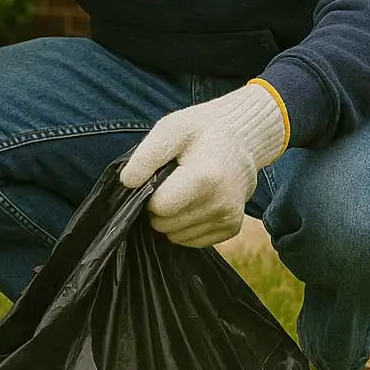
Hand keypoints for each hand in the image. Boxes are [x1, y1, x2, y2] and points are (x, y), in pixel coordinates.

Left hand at [119, 80, 290, 246]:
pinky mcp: (231, 229)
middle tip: (170, 182)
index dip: (149, 193)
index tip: (158, 177)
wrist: (242, 140)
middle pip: (164, 224)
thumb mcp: (170, 129)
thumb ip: (146, 155)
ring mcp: (229, 219)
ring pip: (175, 236)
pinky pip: (190, 240)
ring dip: (171, 216)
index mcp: (206, 178)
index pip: (159, 207)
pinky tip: (193, 201)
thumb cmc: (200, 132)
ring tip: (183, 190)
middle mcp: (221, 204)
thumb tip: (127, 182)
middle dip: (158, 206)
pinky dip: (184, 224)